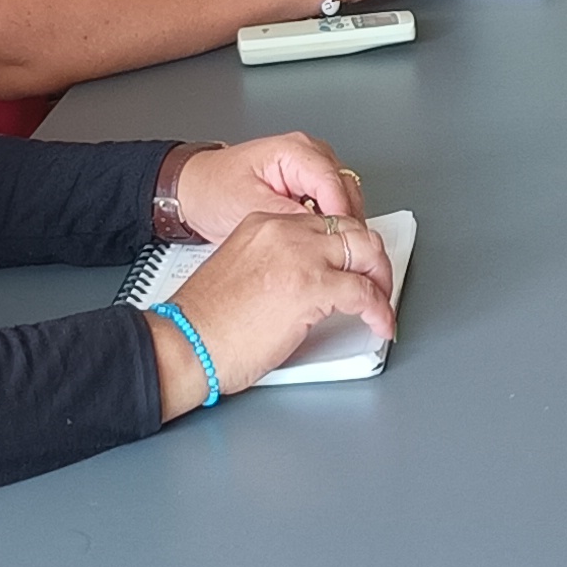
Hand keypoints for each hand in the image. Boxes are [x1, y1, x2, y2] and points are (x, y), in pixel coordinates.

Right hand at [160, 211, 393, 409]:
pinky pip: (365, 294)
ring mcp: (302, 257)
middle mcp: (285, 233)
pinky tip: (380, 324)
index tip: (355, 267)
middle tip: (377, 283)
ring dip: (381, 279)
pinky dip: (380, 310)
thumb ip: (277, 267)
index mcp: (265, 225)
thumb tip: (307, 285)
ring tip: (381, 304)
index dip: (347, 247)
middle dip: (372, 258)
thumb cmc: (204, 323)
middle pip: (352, 230)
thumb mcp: (242, 274)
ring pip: (366, 252)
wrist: (185, 343)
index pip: (324, 223)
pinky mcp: (313, 288)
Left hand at [170, 131, 362, 238]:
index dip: (342, 218)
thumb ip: (286, 215)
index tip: (344, 246)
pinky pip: (334, 206)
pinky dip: (334, 226)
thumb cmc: (213, 190)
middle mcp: (309, 155)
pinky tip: (325, 246)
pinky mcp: (308, 187)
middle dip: (348, 224)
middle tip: (345, 256)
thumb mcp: (246, 205)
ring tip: (336, 254)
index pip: (333, 184)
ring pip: (346, 199)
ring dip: (344, 226)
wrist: (195, 192)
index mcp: (294, 151)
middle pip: (347, 190)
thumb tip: (318, 231)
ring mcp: (311, 170)